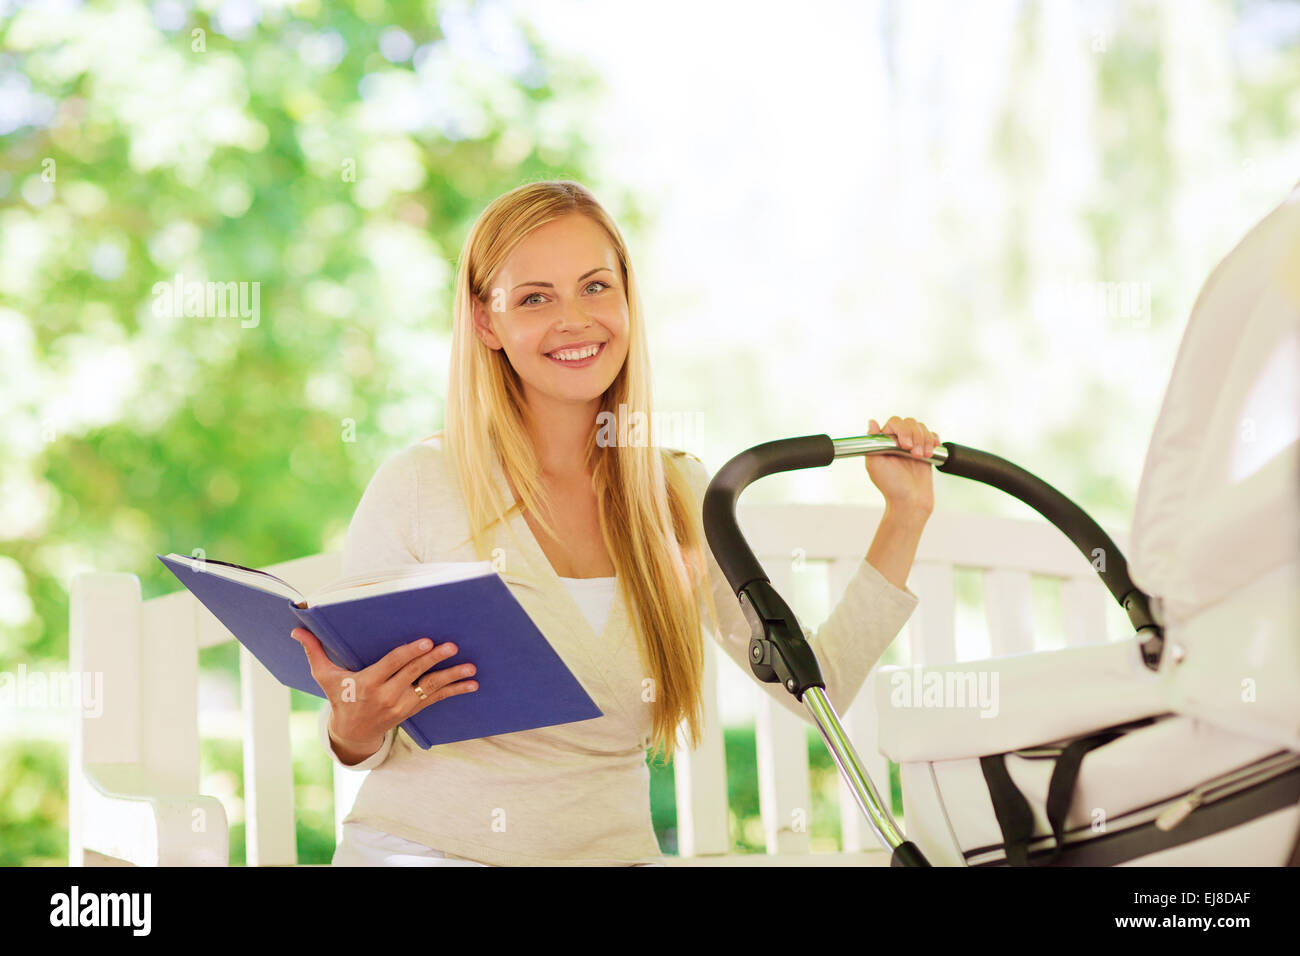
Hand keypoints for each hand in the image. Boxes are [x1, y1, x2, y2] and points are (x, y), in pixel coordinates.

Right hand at [289, 627, 478, 761]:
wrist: (351, 733)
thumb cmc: (338, 698)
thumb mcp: (324, 677)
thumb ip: (314, 652)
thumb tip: (297, 631)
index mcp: (367, 683)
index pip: (392, 665)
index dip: (410, 653)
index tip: (426, 642)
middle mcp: (387, 695)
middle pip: (414, 674)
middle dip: (435, 660)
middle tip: (453, 646)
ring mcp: (402, 704)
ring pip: (430, 688)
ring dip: (452, 677)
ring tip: (471, 668)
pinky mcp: (412, 709)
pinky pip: (436, 699)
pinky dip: (455, 691)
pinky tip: (472, 684)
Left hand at [864, 415, 939, 518]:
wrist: (911, 501)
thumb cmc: (891, 486)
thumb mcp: (875, 465)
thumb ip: (872, 443)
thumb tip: (872, 422)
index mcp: (884, 443)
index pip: (895, 423)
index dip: (902, 431)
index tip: (905, 446)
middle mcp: (898, 442)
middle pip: (910, 423)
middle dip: (916, 436)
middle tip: (915, 455)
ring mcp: (912, 445)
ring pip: (922, 428)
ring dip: (925, 440)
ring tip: (922, 456)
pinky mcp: (925, 451)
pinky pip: (933, 436)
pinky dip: (934, 440)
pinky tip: (931, 451)